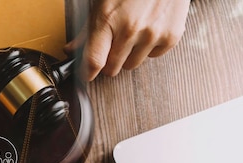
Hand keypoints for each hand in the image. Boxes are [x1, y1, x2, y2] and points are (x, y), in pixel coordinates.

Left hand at [65, 0, 190, 80]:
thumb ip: (87, 29)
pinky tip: (148, 30)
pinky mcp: (170, 36)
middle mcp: (131, 29)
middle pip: (112, 68)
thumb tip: (72, 49)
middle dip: (108, 61)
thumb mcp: (103, 2)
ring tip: (132, 34)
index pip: (94, 61)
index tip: (86, 75)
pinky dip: (149, 48)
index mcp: (108, 19)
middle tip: (111, 47)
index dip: (87, 72)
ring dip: (128, 56)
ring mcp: (152, 34)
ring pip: (132, 65)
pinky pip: (153, 57)